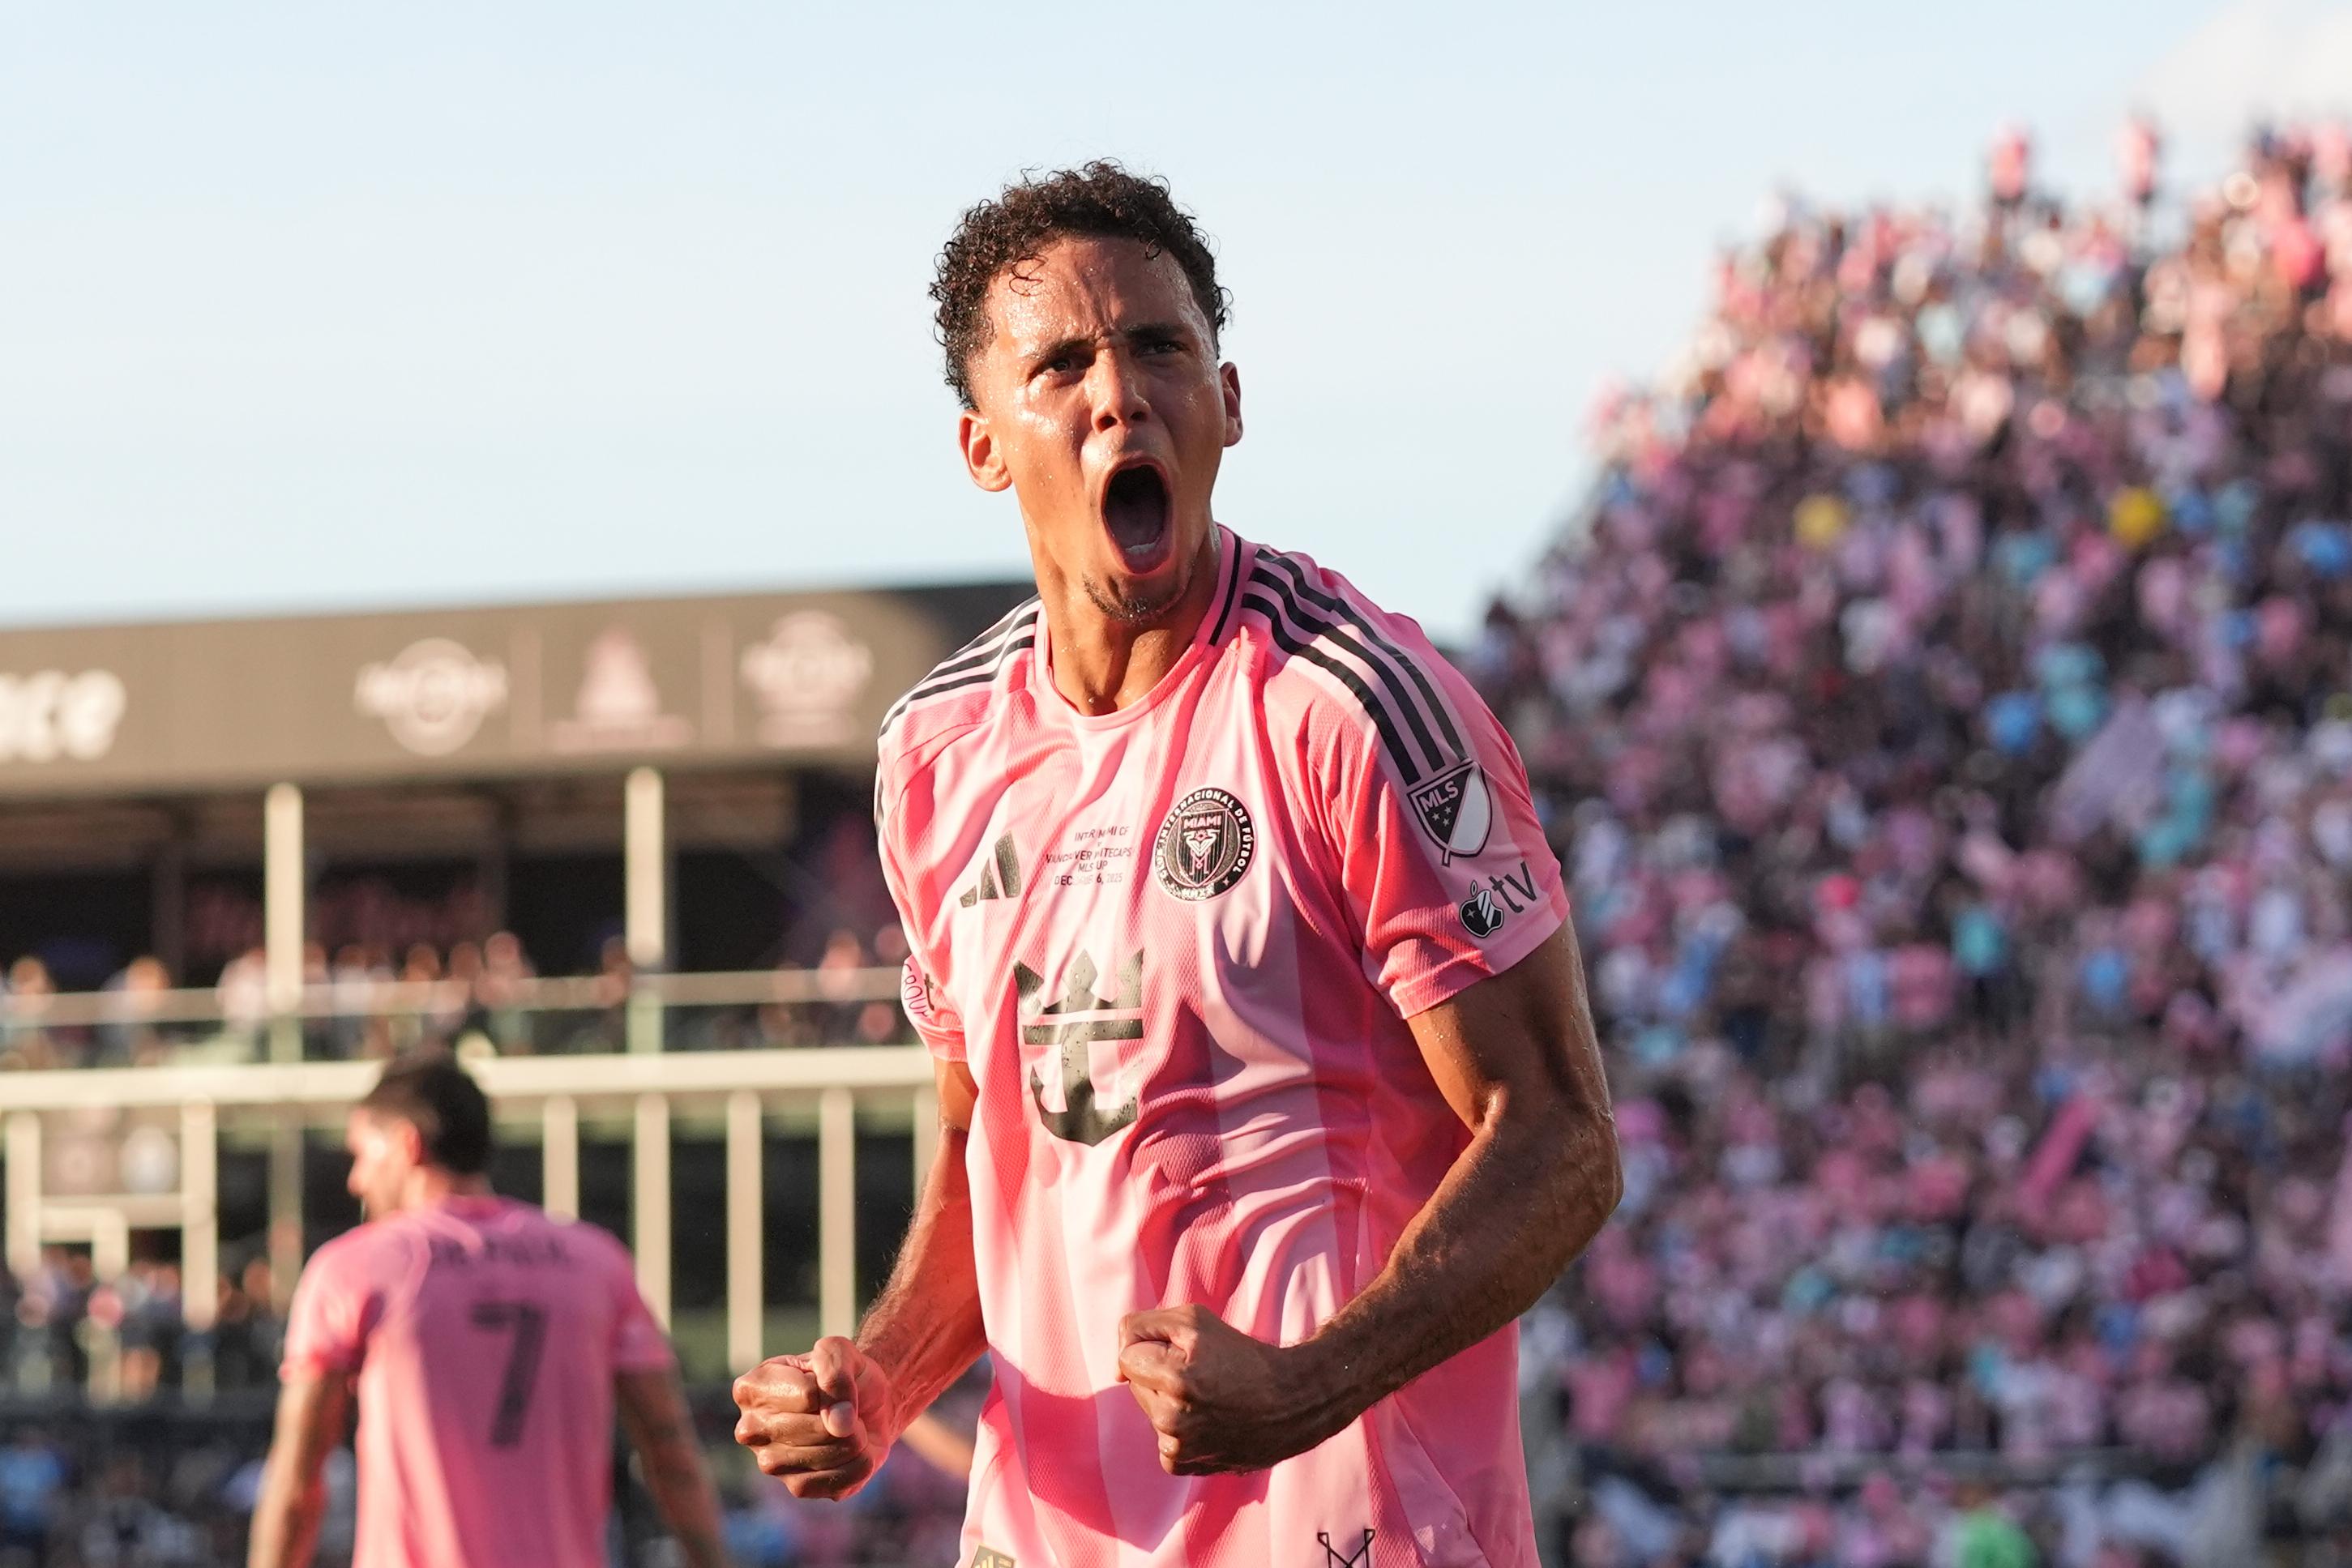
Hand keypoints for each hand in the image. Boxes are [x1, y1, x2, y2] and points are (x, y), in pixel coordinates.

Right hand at [731, 1337, 897, 1498]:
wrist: (863, 1406)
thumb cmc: (841, 1376)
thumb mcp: (840, 1351)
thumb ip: (834, 1367)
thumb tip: (839, 1423)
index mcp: (751, 1389)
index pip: (808, 1395)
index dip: (835, 1387)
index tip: (833, 1383)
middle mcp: (750, 1429)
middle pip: (819, 1428)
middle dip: (846, 1416)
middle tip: (845, 1409)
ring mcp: (770, 1463)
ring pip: (828, 1455)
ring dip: (856, 1440)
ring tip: (849, 1428)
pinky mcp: (795, 1487)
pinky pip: (837, 1480)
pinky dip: (859, 1463)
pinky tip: (853, 1451)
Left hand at [1116, 1305, 1350, 1475]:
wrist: (1290, 1402)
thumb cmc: (1242, 1355)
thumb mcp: (1194, 1319)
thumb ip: (1141, 1327)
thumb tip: (1117, 1368)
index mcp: (1175, 1378)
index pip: (1126, 1357)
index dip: (1153, 1347)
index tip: (1182, 1350)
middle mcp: (1172, 1419)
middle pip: (1135, 1384)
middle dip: (1158, 1372)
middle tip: (1200, 1372)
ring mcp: (1177, 1447)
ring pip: (1148, 1409)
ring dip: (1167, 1399)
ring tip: (1207, 1396)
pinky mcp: (1182, 1465)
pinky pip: (1160, 1435)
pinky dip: (1177, 1426)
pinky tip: (1207, 1419)